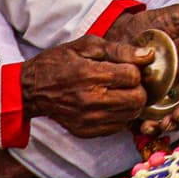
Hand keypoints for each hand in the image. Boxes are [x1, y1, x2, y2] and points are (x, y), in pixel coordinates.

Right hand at [18, 37, 149, 137]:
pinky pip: (118, 126)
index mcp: (90, 75)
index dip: (134, 69)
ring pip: (131, 114)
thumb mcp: (87, 45)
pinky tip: (110, 104)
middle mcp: (90, 101)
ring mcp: (88, 120)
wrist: (31, 90)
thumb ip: (120, 50)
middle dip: (138, 87)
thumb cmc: (59, 63)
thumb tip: (147, 55)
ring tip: (118, 92)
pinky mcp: (86, 131)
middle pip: (137, 99)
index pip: (133, 76)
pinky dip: (120, 115)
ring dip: (131, 102)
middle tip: (126, 81)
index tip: (126, 67)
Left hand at [107, 6, 178, 134]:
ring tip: (163, 124)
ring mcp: (166, 93)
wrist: (119, 30)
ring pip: (176, 115)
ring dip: (173, 123)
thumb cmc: (152, 22)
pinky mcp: (147, 102)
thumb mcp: (178, 18)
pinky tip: (146, 127)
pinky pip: (152, 120)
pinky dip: (152, 128)